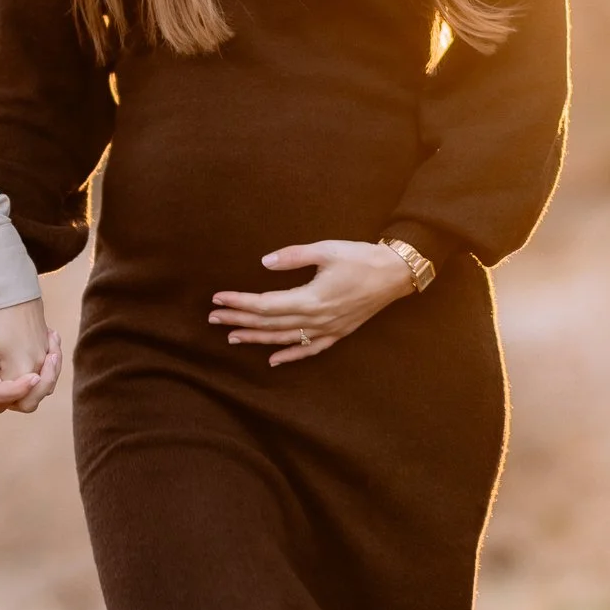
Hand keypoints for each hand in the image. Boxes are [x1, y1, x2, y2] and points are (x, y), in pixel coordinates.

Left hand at [0, 298, 62, 413]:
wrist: (3, 274)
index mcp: (23, 369)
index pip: (5, 401)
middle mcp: (40, 364)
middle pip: (25, 401)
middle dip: (3, 393)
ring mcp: (45, 352)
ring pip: (34, 385)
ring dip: (15, 382)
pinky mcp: (45, 340)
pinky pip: (40, 367)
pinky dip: (27, 367)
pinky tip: (13, 351)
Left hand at [210, 240, 415, 366]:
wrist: (395, 274)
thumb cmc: (360, 258)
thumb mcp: (326, 250)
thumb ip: (293, 256)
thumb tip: (265, 262)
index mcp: (311, 298)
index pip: (265, 305)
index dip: (239, 302)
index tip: (218, 299)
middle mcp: (316, 319)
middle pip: (269, 323)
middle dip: (239, 320)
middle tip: (214, 318)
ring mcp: (328, 330)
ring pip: (285, 339)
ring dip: (257, 338)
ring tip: (233, 337)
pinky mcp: (338, 333)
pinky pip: (310, 349)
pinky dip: (290, 356)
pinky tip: (273, 360)